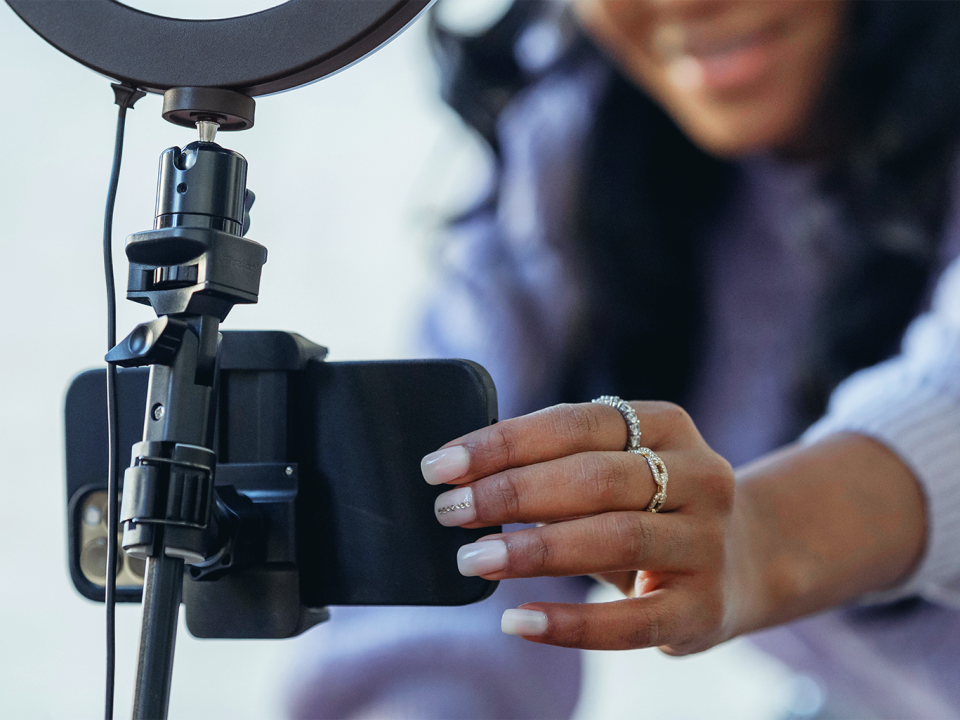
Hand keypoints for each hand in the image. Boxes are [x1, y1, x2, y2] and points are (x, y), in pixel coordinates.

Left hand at [420, 401, 746, 653]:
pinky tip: (518, 621)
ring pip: (614, 538)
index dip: (504, 442)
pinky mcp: (704, 608)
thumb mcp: (616, 469)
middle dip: (511, 493)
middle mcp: (700, 475)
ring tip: (472, 560)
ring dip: (534, 549)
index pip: (576, 423)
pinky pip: (632, 620)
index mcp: (668, 425)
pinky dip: (570, 624)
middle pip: (595, 477)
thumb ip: (556, 465)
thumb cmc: (649, 507)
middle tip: (449, 512)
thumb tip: (462, 478)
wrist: (742, 560)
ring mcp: (708, 542)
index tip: (442, 465)